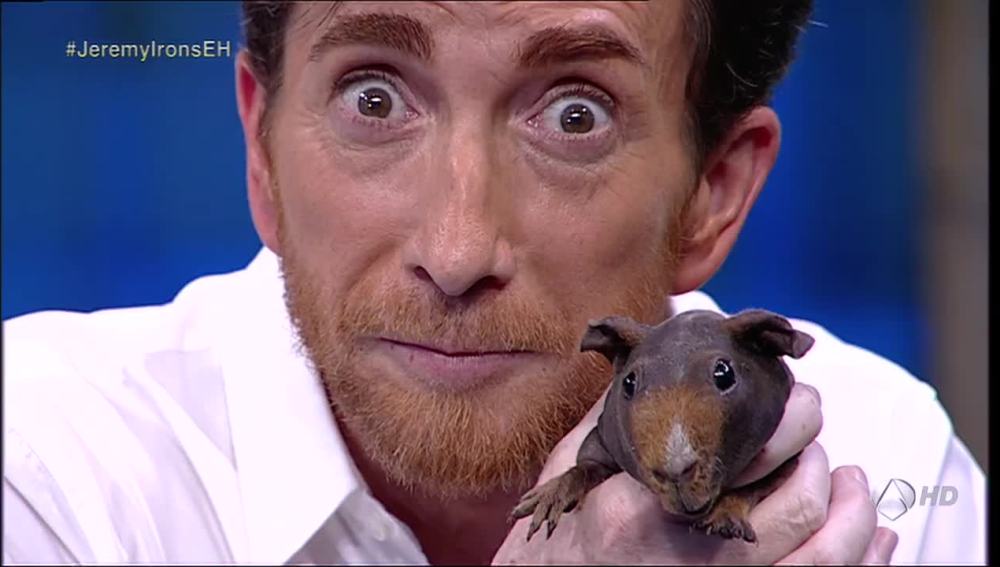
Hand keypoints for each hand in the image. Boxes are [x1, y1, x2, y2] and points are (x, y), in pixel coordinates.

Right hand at [493, 383, 897, 563]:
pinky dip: (864, 559)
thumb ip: (619, 412)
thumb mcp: (576, 464)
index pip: (738, 456)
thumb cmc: (564, 530)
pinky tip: (876, 532)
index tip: (792, 395)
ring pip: (819, 555)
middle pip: (792, 503)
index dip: (783, 422)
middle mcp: (686, 554)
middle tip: (811, 421)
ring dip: (851, 509)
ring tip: (849, 477)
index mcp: (644, 504)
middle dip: (817, 453)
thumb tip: (655, 353)